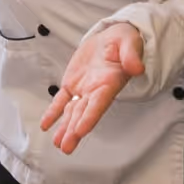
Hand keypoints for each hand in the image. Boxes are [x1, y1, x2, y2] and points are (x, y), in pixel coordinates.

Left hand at [41, 24, 144, 154]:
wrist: (113, 36)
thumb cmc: (125, 40)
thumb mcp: (130, 42)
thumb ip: (132, 55)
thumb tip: (137, 68)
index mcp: (110, 82)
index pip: (99, 103)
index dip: (89, 117)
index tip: (81, 131)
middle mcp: (96, 90)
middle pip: (84, 113)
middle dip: (74, 131)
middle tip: (66, 147)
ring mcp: (84, 89)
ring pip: (72, 111)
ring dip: (65, 128)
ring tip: (58, 144)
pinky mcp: (73, 83)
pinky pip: (61, 100)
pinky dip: (53, 112)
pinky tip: (46, 125)